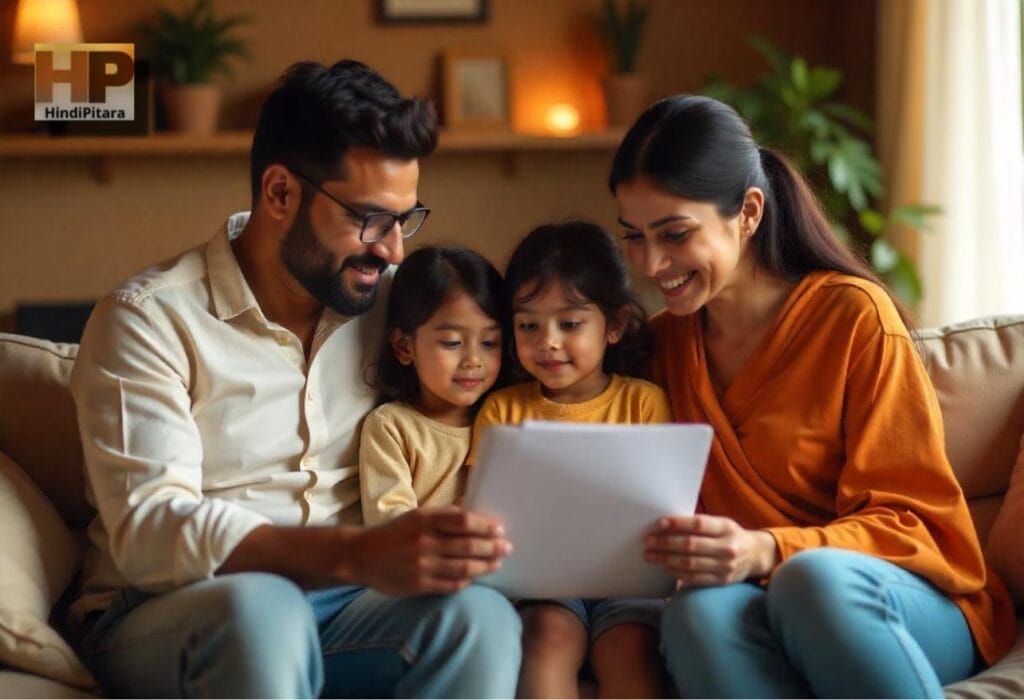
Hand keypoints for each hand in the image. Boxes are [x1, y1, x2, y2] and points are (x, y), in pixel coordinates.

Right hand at [349, 506, 511, 595]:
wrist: (361, 556)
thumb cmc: (394, 533)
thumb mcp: (416, 516)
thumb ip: (443, 516)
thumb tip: (474, 516)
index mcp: (425, 520)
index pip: (463, 521)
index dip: (485, 526)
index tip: (499, 529)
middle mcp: (425, 541)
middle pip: (468, 545)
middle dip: (492, 547)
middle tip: (507, 547)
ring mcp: (422, 565)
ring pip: (464, 567)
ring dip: (485, 565)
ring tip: (497, 563)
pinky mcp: (419, 584)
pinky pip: (450, 584)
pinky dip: (466, 581)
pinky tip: (474, 578)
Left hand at [644, 514, 778, 586]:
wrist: (755, 555)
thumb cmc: (730, 535)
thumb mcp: (721, 523)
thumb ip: (699, 524)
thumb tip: (666, 525)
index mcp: (726, 528)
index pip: (698, 525)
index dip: (677, 524)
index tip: (659, 523)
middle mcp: (727, 547)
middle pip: (690, 545)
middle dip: (665, 544)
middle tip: (647, 542)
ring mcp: (725, 567)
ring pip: (690, 564)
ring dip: (666, 559)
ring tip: (651, 556)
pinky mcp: (722, 581)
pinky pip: (695, 578)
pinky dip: (678, 573)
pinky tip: (666, 567)